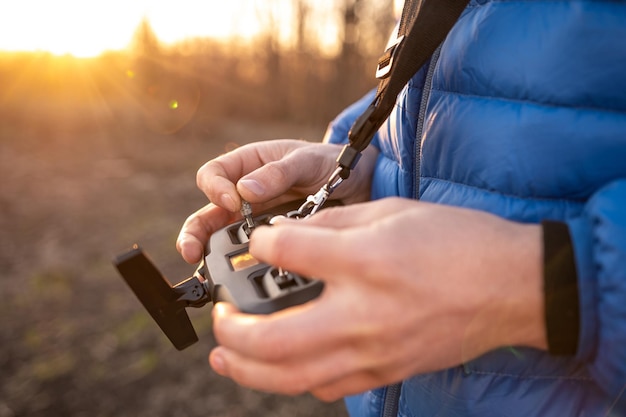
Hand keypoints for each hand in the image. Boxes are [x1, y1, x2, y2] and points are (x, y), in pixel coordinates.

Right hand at [176, 139, 377, 262]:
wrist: (363, 186)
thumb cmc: (332, 163)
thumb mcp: (308, 161)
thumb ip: (279, 172)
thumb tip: (244, 190)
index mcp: (248, 165)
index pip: (213, 174)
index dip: (216, 188)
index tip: (233, 201)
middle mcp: (245, 195)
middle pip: (207, 214)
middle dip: (195, 233)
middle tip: (192, 251)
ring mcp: (255, 221)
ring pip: (220, 239)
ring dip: (209, 255)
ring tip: (204, 272)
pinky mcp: (270, 242)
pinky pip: (247, 255)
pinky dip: (238, 267)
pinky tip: (237, 279)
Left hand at [208, 198, 546, 400]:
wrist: (511, 286)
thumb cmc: (456, 242)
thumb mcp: (390, 212)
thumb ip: (331, 225)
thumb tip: (285, 236)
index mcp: (365, 261)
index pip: (286, 253)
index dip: (259, 245)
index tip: (256, 244)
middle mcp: (363, 314)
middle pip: (271, 338)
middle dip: (230, 329)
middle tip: (220, 315)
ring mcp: (373, 352)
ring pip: (290, 378)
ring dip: (247, 370)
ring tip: (224, 356)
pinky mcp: (386, 371)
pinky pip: (325, 387)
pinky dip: (293, 380)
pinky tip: (283, 367)